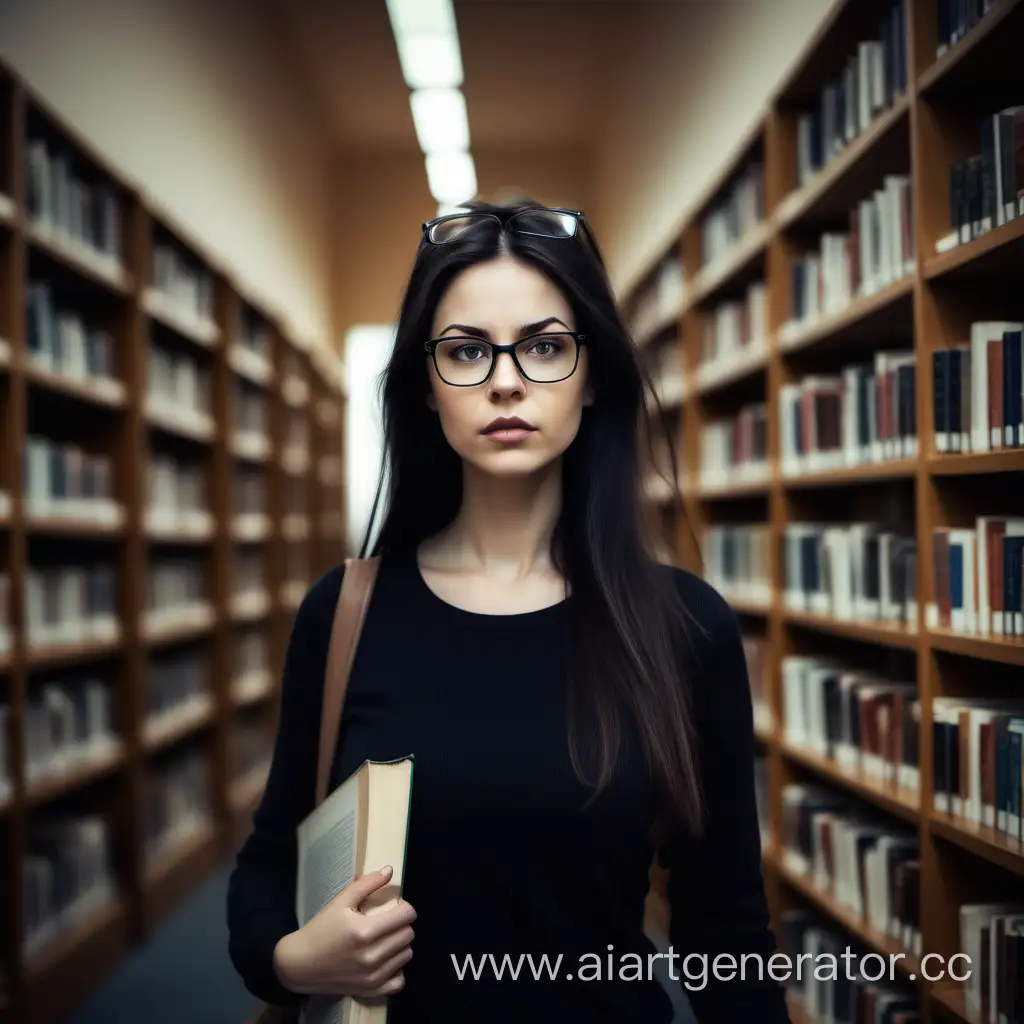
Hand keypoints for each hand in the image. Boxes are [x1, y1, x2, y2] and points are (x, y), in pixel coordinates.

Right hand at [273, 865, 415, 997]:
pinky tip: (387, 960)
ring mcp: (372, 977)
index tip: (397, 906)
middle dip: (402, 924)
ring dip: (400, 944)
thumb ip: (367, 884)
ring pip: (406, 955)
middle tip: (390, 921)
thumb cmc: (320, 929)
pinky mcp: (371, 991)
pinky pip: (399, 981)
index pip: (406, 916)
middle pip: (408, 934)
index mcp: (365, 931)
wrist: (300, 964)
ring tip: (387, 939)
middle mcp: (372, 956)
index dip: (405, 907)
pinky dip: (397, 969)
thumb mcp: (340, 902)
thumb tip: (390, 870)